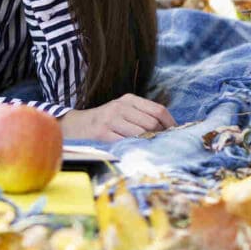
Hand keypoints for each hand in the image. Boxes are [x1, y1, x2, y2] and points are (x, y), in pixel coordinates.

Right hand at [59, 93, 175, 141]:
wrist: (76, 126)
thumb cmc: (105, 121)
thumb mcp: (123, 111)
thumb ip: (143, 116)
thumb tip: (170, 130)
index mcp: (128, 99)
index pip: (158, 110)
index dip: (170, 124)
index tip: (175, 135)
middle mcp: (119, 106)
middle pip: (152, 123)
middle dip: (159, 136)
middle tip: (160, 145)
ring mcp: (110, 119)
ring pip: (141, 134)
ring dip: (147, 143)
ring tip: (147, 148)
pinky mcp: (103, 133)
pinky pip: (127, 142)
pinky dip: (134, 148)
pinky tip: (133, 150)